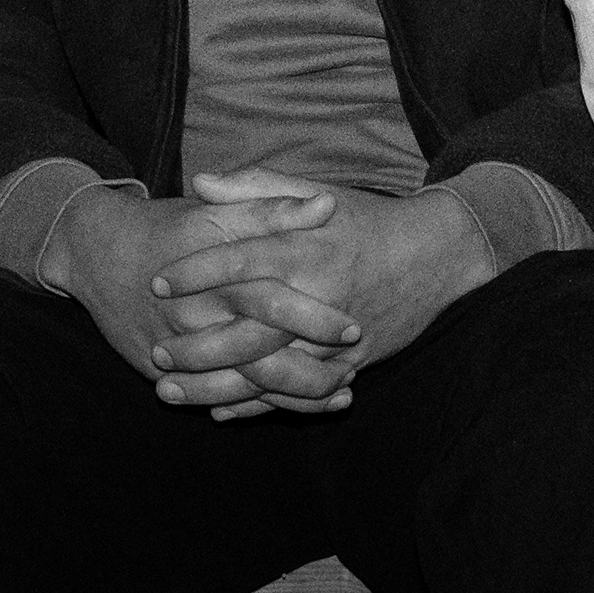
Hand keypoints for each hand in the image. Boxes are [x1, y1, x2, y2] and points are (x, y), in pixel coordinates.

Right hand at [46, 183, 353, 415]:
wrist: (97, 253)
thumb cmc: (170, 227)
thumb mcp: (218, 212)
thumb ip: (273, 207)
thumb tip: (327, 205)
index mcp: (212, 271)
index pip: (266, 298)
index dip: (310, 316)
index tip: (353, 326)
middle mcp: (194, 313)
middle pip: (255, 351)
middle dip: (308, 366)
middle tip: (353, 367)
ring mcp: (177, 347)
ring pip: (239, 384)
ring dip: (293, 394)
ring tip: (341, 392)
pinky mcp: (165, 371)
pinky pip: (215, 398)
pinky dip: (259, 408)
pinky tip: (297, 406)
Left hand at [147, 170, 501, 403]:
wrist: (436, 255)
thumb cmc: (368, 220)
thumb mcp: (317, 192)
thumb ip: (258, 189)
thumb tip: (200, 182)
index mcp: (307, 249)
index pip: (241, 260)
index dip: (197, 271)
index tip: (158, 280)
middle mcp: (320, 296)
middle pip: (247, 329)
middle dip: (196, 345)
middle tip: (156, 351)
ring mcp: (335, 338)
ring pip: (267, 372)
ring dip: (214, 386)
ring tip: (169, 392)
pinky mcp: (350, 366)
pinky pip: (297, 394)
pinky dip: (257, 406)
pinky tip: (219, 410)